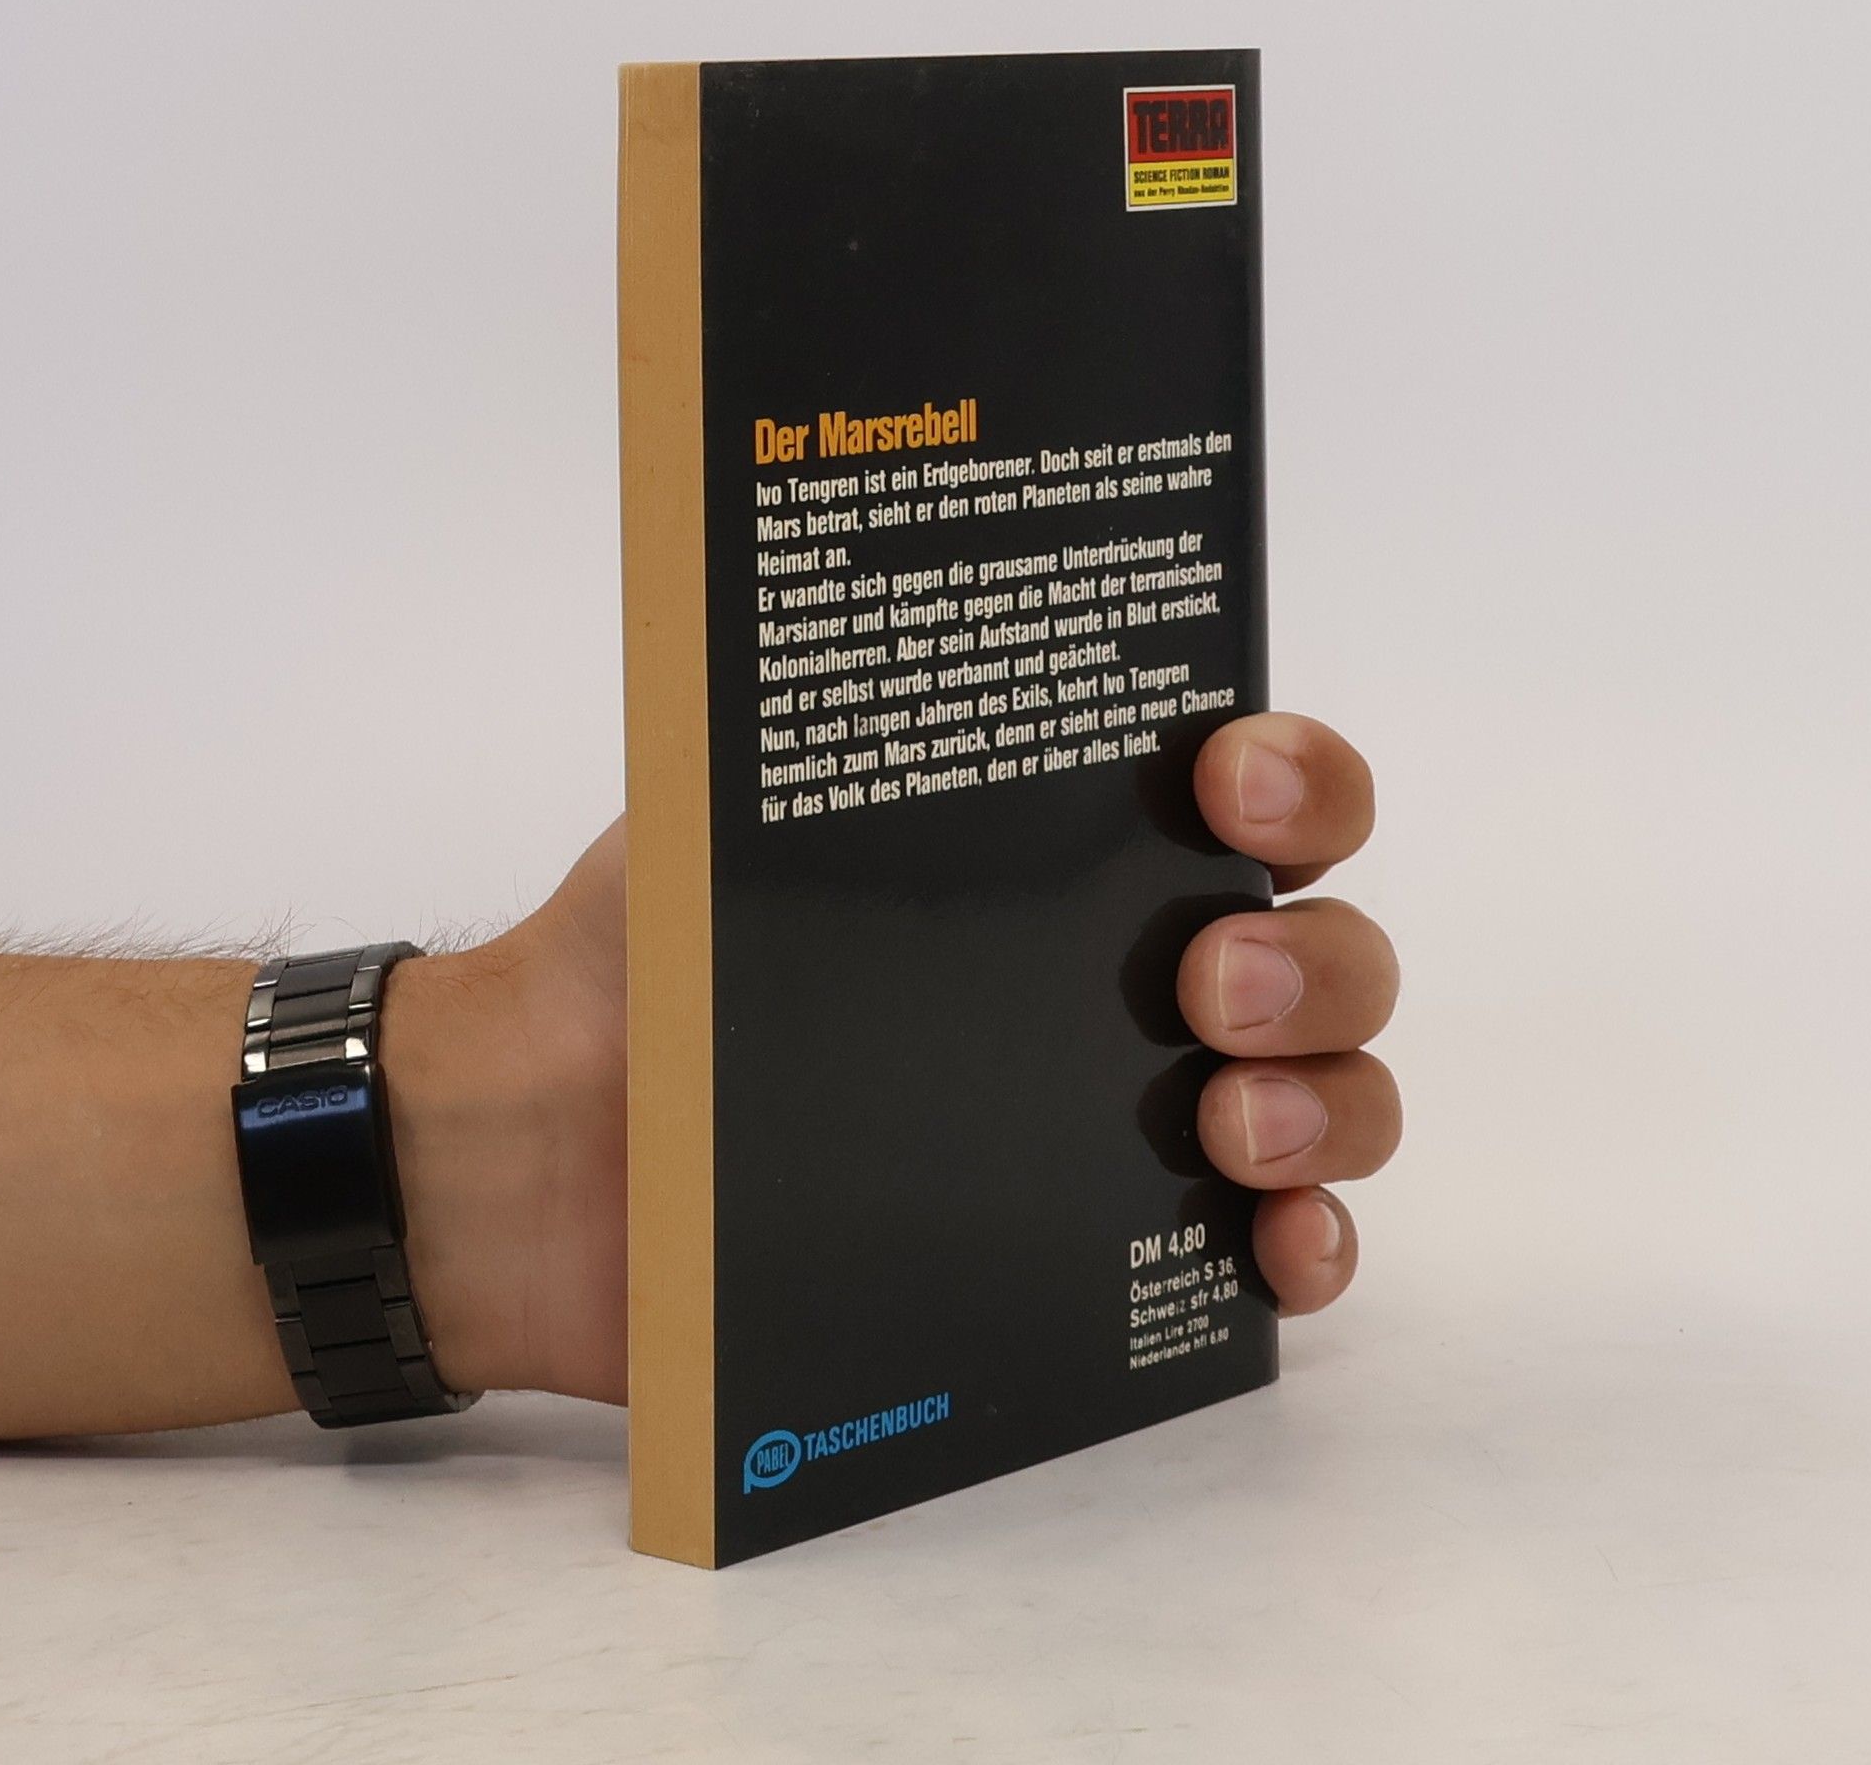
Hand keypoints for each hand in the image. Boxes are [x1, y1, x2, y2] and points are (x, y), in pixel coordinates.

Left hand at [410, 711, 1394, 1403]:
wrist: (539, 1149)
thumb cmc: (646, 958)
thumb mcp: (736, 809)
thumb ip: (843, 726)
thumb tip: (922, 620)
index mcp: (1069, 851)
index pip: (1257, 794)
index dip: (1295, 778)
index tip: (1230, 785)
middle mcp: (1126, 974)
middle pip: (1328, 953)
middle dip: (1317, 961)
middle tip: (1212, 984)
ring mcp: (1127, 1117)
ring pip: (1330, 1097)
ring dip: (1328, 1104)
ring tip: (1222, 1122)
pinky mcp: (1096, 1250)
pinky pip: (1258, 1251)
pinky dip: (1300, 1248)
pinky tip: (1271, 1245)